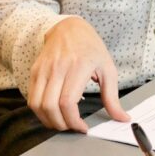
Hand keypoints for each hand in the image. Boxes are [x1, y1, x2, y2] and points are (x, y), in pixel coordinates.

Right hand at [28, 17, 129, 132]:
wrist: (69, 28)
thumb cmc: (90, 48)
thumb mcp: (108, 69)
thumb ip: (113, 97)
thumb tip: (122, 118)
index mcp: (78, 67)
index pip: (67, 102)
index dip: (73, 121)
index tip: (82, 127)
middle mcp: (57, 68)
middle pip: (50, 107)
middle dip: (61, 124)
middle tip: (72, 127)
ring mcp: (43, 69)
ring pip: (37, 105)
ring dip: (48, 120)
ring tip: (62, 122)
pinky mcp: (35, 71)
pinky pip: (31, 98)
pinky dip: (40, 111)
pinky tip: (52, 113)